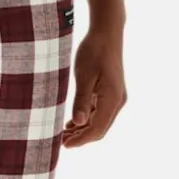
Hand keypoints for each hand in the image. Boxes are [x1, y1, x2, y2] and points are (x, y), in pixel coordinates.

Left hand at [63, 27, 126, 146]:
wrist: (107, 33)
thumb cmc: (94, 51)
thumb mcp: (84, 76)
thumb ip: (82, 100)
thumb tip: (78, 123)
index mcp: (112, 99)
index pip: (97, 129)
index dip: (81, 140)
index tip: (64, 145)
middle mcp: (117, 101)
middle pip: (100, 129)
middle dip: (82, 138)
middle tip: (61, 142)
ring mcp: (116, 97)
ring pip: (100, 122)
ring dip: (83, 129)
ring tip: (64, 134)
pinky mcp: (111, 92)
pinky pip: (100, 112)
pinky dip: (88, 119)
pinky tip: (74, 122)